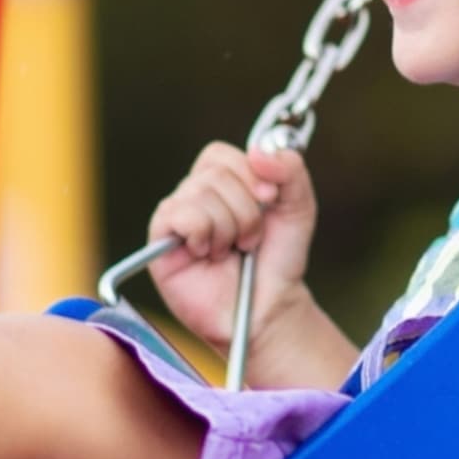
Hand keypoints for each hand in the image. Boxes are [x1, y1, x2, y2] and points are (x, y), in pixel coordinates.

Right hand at [146, 142, 317, 353]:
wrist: (269, 306)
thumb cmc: (277, 259)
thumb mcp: (299, 207)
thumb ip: (290, 170)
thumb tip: (259, 151)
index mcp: (219, 182)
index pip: (219, 154)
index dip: (249, 172)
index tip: (270, 199)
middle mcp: (192, 195)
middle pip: (215, 174)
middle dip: (246, 210)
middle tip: (251, 239)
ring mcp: (174, 217)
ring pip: (200, 194)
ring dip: (230, 228)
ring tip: (232, 251)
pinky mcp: (160, 241)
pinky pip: (180, 215)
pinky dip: (204, 234)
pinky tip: (208, 255)